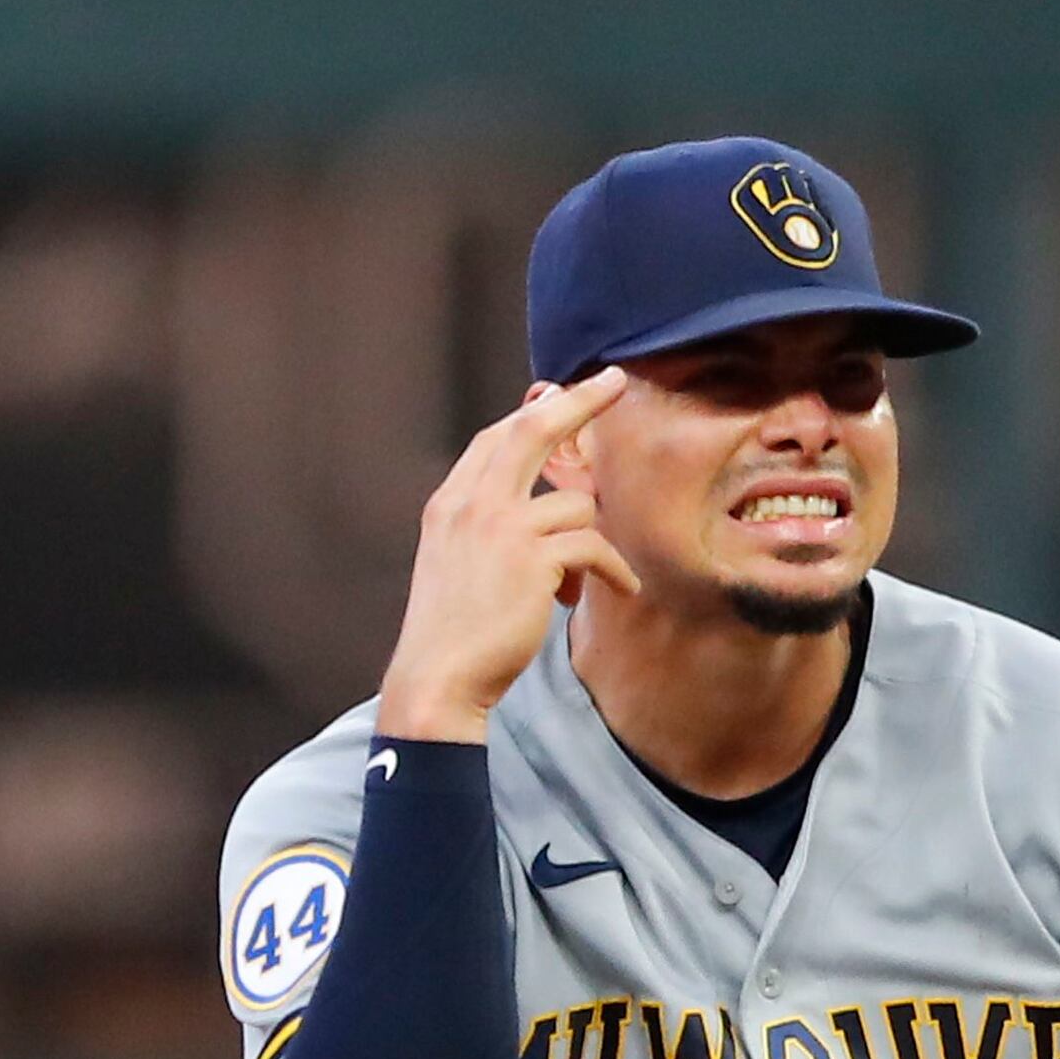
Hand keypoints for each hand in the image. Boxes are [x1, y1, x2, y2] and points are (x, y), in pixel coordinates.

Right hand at [373, 369, 637, 741]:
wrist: (438, 677)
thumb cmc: (450, 631)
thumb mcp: (452, 562)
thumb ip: (483, 526)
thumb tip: (539, 506)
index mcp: (449, 503)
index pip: (494, 439)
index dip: (531, 413)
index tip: (557, 394)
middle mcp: (472, 504)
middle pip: (532, 430)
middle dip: (578, 400)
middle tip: (615, 381)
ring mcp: (502, 527)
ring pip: (575, 503)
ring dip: (590, 544)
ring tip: (575, 585)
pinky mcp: (533, 558)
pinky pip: (594, 546)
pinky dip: (614, 570)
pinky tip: (621, 590)